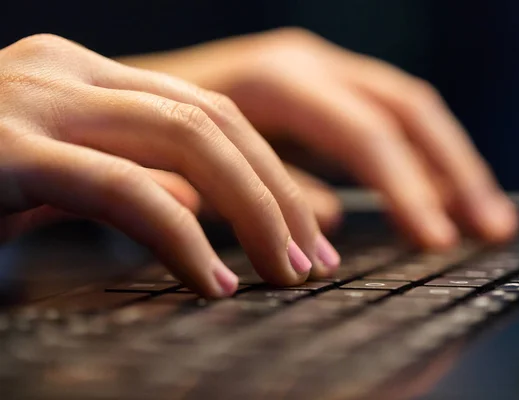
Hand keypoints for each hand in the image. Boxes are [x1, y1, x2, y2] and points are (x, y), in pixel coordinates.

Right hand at [0, 34, 341, 297]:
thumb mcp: (61, 179)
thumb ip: (133, 182)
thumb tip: (211, 215)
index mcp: (88, 77)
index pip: (211, 112)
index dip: (272, 175)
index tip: (308, 233)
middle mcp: (68, 72)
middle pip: (214, 121)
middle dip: (277, 195)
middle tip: (313, 259)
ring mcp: (35, 102)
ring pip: (187, 140)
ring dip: (254, 211)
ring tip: (287, 273)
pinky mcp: (5, 151)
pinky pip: (124, 189)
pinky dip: (183, 239)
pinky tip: (216, 283)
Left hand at [120, 28, 518, 248]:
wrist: (113, 95)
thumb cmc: (140, 132)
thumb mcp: (184, 161)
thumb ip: (252, 189)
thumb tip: (316, 225)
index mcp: (274, 76)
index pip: (362, 132)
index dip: (404, 188)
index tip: (432, 242)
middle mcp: (305, 63)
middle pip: (404, 110)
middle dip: (452, 171)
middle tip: (488, 230)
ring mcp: (316, 73)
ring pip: (405, 109)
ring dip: (448, 165)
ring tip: (485, 219)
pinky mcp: (319, 94)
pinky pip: (384, 120)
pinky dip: (416, 162)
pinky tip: (436, 198)